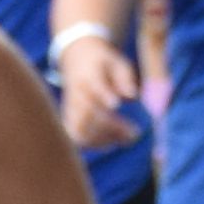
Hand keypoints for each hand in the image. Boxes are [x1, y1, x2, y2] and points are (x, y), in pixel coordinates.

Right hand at [55, 32, 145, 151]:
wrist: (77, 60)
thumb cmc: (103, 64)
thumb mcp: (117, 63)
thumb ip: (125, 78)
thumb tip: (131, 97)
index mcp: (89, 76)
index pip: (94, 87)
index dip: (104, 96)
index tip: (117, 105)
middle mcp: (77, 94)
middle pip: (88, 113)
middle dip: (110, 126)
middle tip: (134, 133)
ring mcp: (71, 108)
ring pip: (80, 130)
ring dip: (102, 139)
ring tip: (125, 139)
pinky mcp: (69, 119)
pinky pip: (77, 138)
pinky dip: (93, 144)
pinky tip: (111, 143)